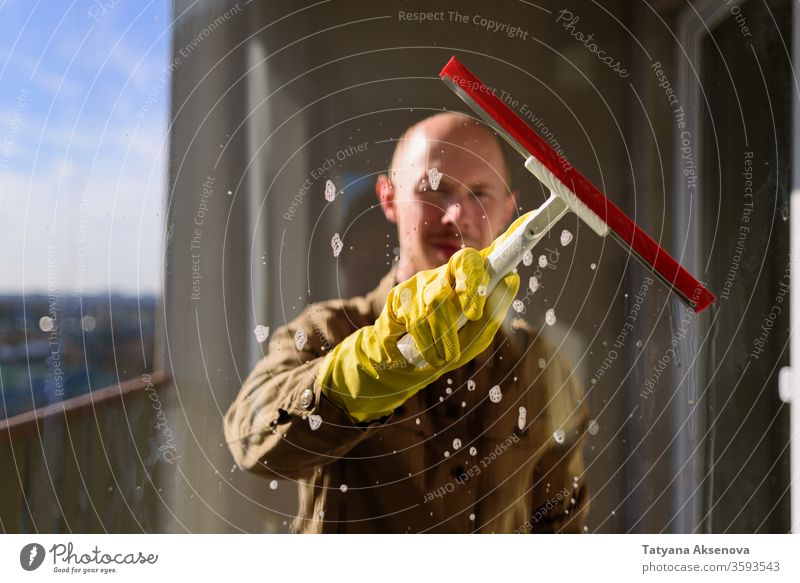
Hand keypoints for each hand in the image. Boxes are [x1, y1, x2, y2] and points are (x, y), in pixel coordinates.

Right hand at [316, 247, 519, 422]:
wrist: (402, 366)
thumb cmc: (445, 347)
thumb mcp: (475, 337)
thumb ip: (493, 312)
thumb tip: (512, 279)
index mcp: (467, 282)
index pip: (486, 254)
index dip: (503, 239)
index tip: (522, 230)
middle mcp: (446, 275)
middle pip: (462, 261)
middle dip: (472, 285)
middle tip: (474, 313)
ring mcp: (422, 283)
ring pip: (438, 298)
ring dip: (445, 332)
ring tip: (447, 356)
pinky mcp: (400, 297)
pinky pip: (417, 316)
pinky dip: (427, 341)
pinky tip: (430, 355)